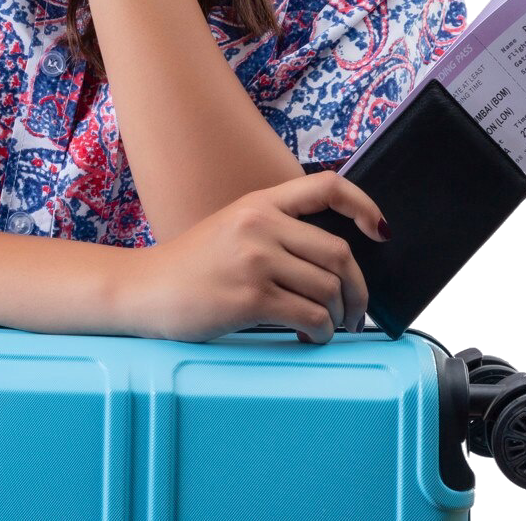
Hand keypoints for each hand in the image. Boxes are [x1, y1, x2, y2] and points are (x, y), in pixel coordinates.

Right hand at [122, 173, 389, 343]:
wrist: (144, 289)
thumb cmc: (190, 266)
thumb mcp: (231, 227)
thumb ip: (274, 230)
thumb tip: (333, 263)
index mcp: (259, 203)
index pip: (327, 186)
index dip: (364, 205)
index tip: (381, 231)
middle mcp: (260, 225)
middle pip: (340, 253)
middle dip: (358, 290)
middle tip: (356, 313)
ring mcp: (255, 260)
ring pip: (328, 289)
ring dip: (338, 318)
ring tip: (325, 329)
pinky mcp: (251, 297)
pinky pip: (310, 316)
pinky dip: (320, 334)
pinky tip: (308, 338)